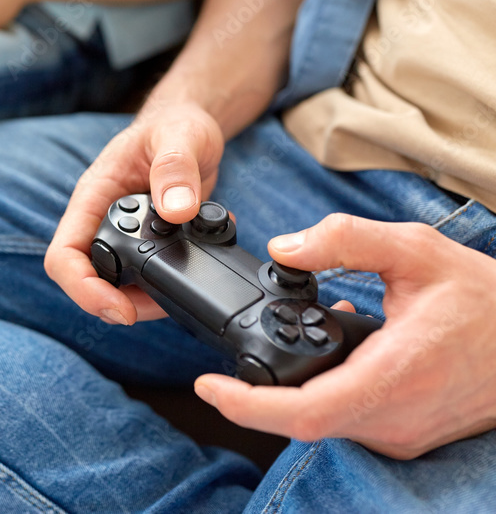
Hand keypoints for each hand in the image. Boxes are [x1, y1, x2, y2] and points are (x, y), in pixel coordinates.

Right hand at [45, 102, 224, 324]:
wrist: (191, 126)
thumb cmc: (176, 124)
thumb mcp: (180, 136)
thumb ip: (175, 168)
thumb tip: (176, 210)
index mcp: (93, 196)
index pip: (64, 254)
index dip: (83, 288)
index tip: (119, 308)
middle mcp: (102, 221)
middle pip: (88, 278)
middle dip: (119, 303)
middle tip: (160, 305)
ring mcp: (125, 236)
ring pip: (119, 285)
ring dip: (150, 298)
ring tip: (187, 288)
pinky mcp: (149, 244)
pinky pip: (148, 276)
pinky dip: (174, 281)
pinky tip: (199, 265)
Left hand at [195, 214, 495, 459]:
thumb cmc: (484, 298)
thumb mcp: (414, 249)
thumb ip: (345, 240)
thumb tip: (282, 247)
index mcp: (395, 376)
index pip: (304, 412)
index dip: (247, 407)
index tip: (207, 386)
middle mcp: (396, 417)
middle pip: (302, 420)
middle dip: (258, 392)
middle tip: (229, 363)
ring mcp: (402, 433)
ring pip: (322, 422)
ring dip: (292, 389)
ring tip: (286, 342)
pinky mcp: (407, 435)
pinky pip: (347, 420)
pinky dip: (323, 390)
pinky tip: (331, 352)